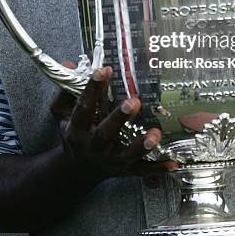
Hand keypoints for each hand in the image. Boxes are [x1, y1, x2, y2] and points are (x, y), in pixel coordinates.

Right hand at [50, 66, 175, 182]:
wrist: (74, 172)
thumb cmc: (73, 134)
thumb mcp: (61, 113)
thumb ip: (66, 89)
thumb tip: (69, 63)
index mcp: (77, 129)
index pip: (84, 107)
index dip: (93, 88)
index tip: (104, 70)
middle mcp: (93, 146)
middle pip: (106, 132)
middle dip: (119, 118)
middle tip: (133, 101)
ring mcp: (109, 160)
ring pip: (126, 155)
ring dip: (141, 146)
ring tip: (155, 134)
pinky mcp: (123, 170)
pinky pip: (142, 171)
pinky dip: (157, 168)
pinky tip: (173, 163)